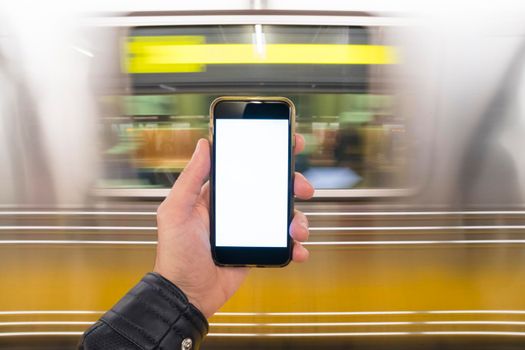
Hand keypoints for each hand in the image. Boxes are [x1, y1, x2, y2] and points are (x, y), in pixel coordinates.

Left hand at [154, 134, 313, 317]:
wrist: (187, 295)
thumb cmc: (175, 254)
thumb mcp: (176, 211)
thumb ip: (190, 178)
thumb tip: (203, 145)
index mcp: (217, 194)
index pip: (245, 166)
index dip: (267, 153)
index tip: (287, 143)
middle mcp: (236, 208)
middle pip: (272, 188)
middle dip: (292, 185)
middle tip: (302, 188)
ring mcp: (250, 229)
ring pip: (283, 215)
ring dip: (298, 218)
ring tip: (297, 229)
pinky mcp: (259, 249)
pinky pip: (283, 243)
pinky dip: (295, 245)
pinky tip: (297, 249)